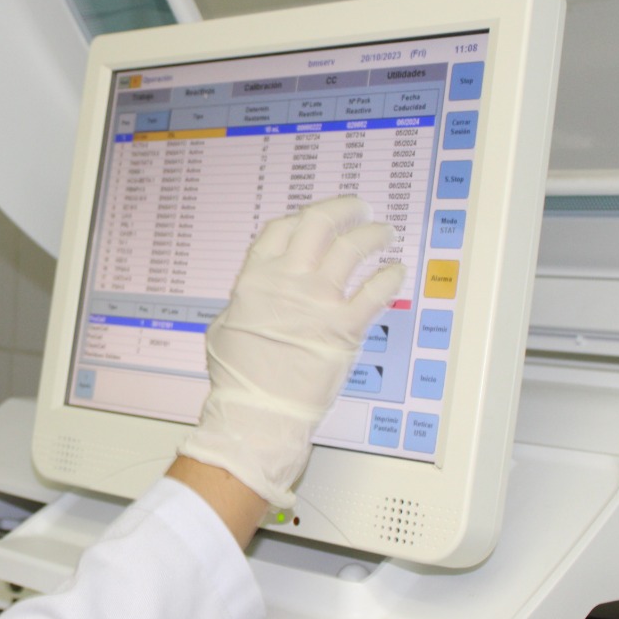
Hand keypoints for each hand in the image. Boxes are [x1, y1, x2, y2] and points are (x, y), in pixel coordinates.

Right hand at [178, 197, 404, 507]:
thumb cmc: (237, 377)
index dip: (303, 217)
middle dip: (344, 209)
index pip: (283, 228)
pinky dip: (389, 275)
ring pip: (352, 246)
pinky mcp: (345, 327)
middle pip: (319, 222)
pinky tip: (394, 272)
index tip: (316, 219)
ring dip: (373, 234)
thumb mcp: (225, 326)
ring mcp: (318, 302)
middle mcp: (288, 281)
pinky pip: (376, 289)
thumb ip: (244, 301)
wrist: (257, 410)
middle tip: (358, 209)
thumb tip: (253, 295)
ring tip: (383, 233)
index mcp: (256, 278)